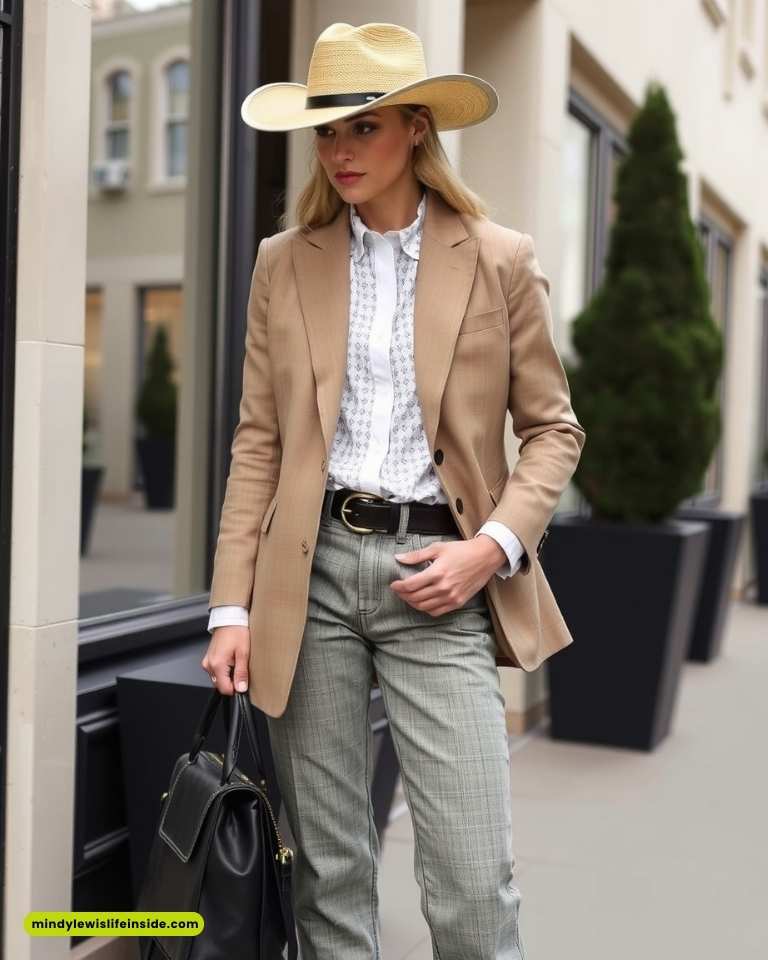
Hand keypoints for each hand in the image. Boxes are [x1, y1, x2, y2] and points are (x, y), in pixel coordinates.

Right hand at [201, 625, 249, 695]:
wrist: (229, 619)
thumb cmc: (236, 632)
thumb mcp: (243, 653)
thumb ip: (241, 673)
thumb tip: (241, 688)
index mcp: (217, 665)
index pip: (225, 689)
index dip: (236, 688)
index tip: (243, 681)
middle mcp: (209, 665)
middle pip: (221, 685)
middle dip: (232, 680)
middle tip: (240, 666)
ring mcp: (207, 662)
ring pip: (218, 678)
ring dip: (228, 675)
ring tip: (236, 660)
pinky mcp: (208, 659)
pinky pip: (216, 671)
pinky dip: (224, 669)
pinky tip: (230, 659)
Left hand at [390, 535, 505, 615]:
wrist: (484, 558)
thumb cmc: (461, 551)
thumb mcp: (437, 548)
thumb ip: (416, 555)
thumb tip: (399, 558)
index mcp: (437, 572)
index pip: (411, 585)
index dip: (399, 586)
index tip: (394, 584)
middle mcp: (443, 587)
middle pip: (415, 597)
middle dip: (403, 595)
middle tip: (399, 590)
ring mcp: (451, 597)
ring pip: (424, 607)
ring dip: (413, 603)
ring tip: (408, 596)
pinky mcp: (457, 602)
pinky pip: (436, 612)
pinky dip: (426, 609)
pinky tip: (423, 602)